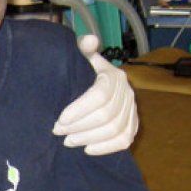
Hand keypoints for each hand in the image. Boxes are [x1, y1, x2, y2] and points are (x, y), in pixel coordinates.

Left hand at [53, 35, 138, 155]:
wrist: (94, 83)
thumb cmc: (83, 72)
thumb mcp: (81, 57)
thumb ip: (82, 48)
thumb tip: (90, 40)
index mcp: (113, 76)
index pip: (99, 95)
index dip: (79, 109)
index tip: (60, 119)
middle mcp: (127, 92)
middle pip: (106, 115)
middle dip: (79, 126)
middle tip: (58, 131)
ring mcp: (132, 109)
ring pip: (115, 129)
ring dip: (89, 138)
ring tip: (68, 141)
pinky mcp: (133, 125)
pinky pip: (125, 140)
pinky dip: (106, 148)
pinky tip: (87, 149)